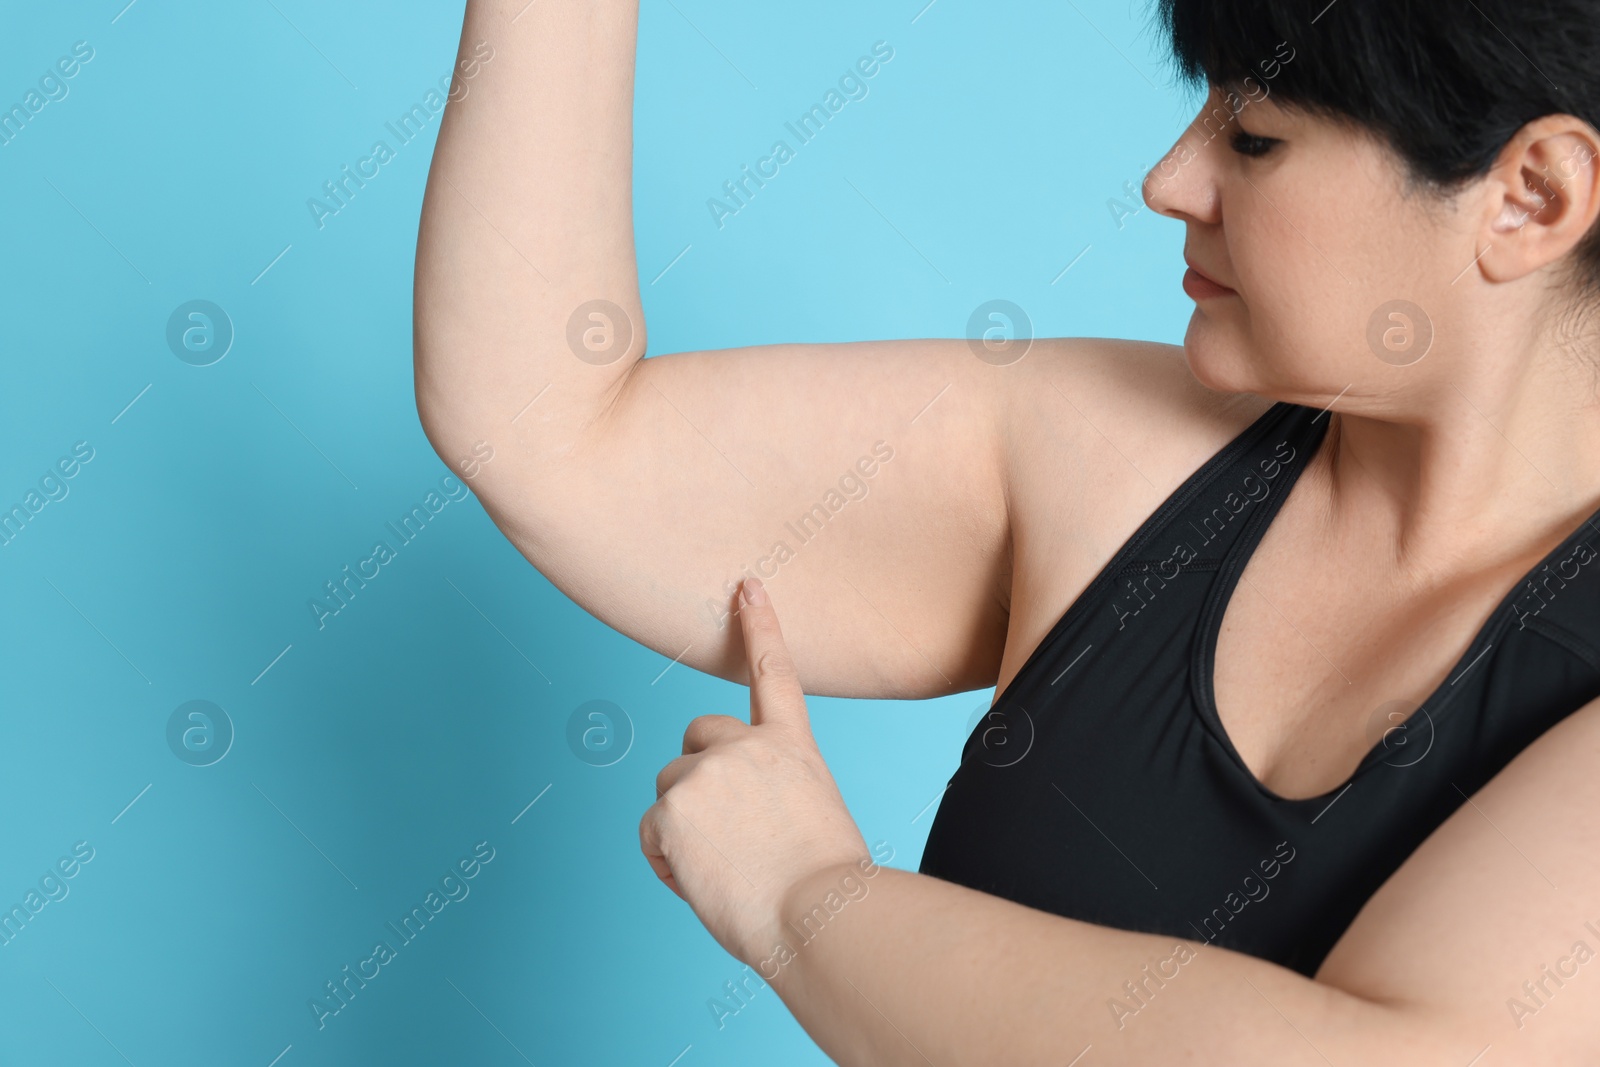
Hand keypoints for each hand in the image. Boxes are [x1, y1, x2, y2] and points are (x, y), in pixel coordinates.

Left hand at [639, 577, 871, 966]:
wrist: (817, 912)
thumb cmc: (825, 888)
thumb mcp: (813, 820)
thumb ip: (773, 800)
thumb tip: (738, 831)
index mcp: (792, 748)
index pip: (772, 672)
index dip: (759, 625)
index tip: (746, 586)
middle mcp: (746, 748)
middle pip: (696, 737)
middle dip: (697, 773)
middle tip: (723, 827)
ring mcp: (706, 774)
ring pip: (670, 790)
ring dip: (684, 826)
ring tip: (726, 868)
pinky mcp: (672, 807)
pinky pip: (651, 832)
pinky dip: (668, 861)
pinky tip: (702, 881)